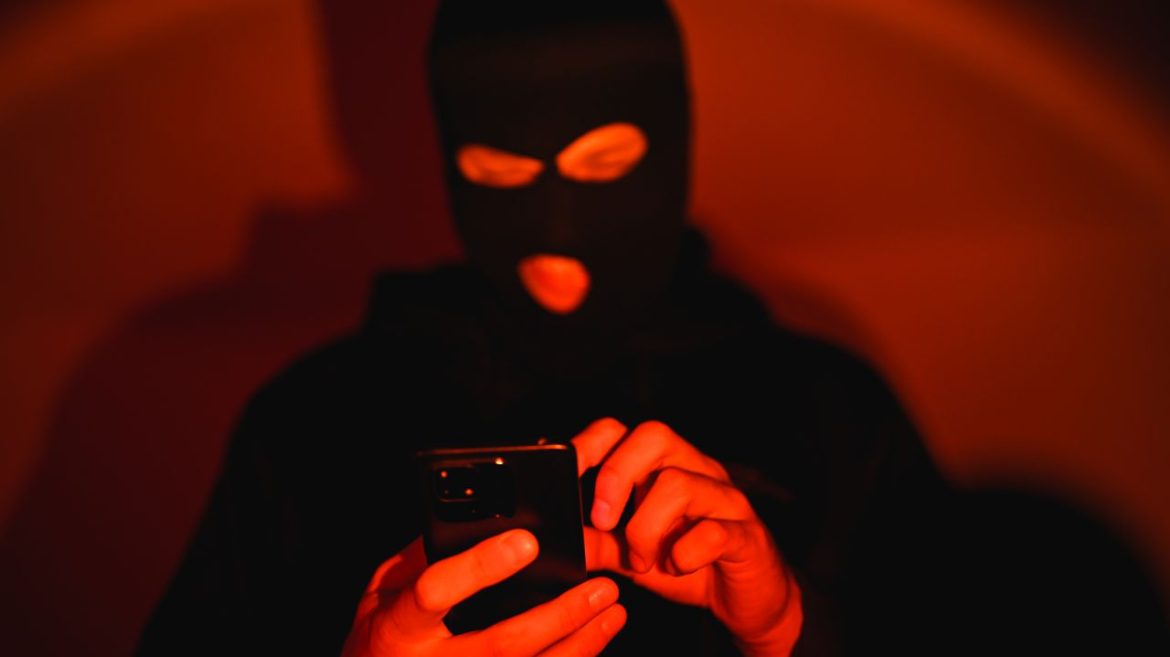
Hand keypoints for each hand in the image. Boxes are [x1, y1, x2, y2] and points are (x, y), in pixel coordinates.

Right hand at [341, 530, 625, 656]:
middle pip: (504, 643)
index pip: (436, 592)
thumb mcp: (382, 592)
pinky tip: (593, 645)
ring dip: (580, 645)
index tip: (526, 541)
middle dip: (560, 615)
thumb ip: (420, 559)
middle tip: (600, 586)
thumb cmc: (378, 637)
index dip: (481, 567)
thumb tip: (473, 520)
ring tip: (612, 614)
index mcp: (398, 627)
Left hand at [574, 419, 802, 656]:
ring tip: (641, 560)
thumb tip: (563, 537)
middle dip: (617, 475)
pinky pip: (714, 531)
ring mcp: (723, 499)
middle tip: (602, 520)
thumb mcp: (633, 556)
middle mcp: (695, 470)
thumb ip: (600, 543)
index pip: (622, 430)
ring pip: (679, 484)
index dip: (589, 445)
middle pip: (654, 436)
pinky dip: (686, 552)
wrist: (748, 599)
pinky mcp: (746, 535)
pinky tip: (678, 566)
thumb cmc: (689, 566)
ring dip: (646, 528)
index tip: (564, 476)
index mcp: (663, 466)